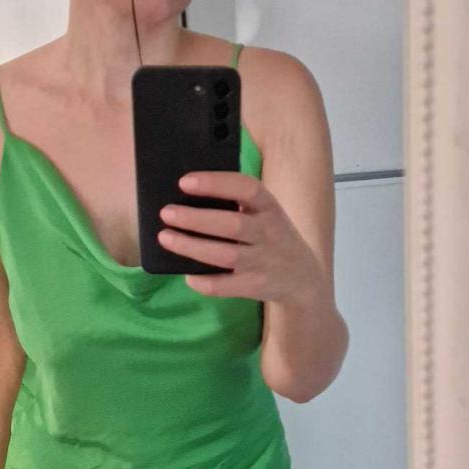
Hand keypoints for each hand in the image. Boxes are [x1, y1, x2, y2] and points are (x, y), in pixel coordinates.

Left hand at [158, 170, 320, 300]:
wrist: (302, 277)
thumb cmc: (271, 236)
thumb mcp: (265, 214)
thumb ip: (238, 204)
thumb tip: (188, 197)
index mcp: (270, 208)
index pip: (246, 189)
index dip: (216, 183)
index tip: (184, 182)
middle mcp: (270, 233)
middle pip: (232, 224)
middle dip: (196, 218)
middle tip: (166, 213)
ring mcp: (263, 262)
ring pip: (225, 255)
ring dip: (192, 247)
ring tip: (165, 238)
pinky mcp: (256, 286)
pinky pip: (225, 286)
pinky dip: (204, 282)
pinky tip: (187, 274)